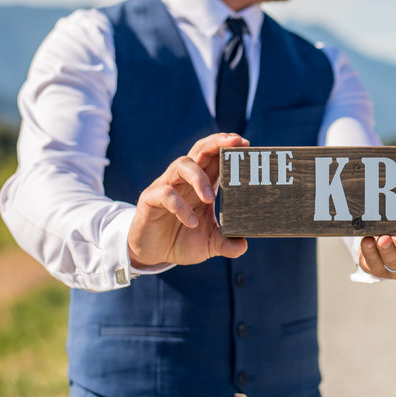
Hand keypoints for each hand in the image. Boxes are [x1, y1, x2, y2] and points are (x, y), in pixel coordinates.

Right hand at [128, 133, 249, 267]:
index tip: (245, 142)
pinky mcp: (150, 199)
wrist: (152, 253)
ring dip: (199, 178)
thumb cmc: (182, 239)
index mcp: (202, 183)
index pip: (215, 156)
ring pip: (182, 164)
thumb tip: (243, 246)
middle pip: (200, 150)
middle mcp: (185, 180)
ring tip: (210, 199)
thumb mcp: (209, 244)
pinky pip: (165, 193)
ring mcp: (167, 186)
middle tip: (235, 143)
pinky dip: (180, 206)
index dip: (228, 146)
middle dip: (217, 143)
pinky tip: (191, 222)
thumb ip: (226, 243)